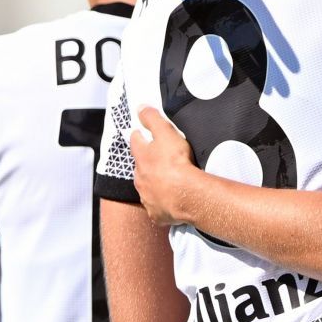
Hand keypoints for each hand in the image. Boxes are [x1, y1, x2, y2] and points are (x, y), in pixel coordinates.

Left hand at [130, 107, 200, 226]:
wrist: (186, 195)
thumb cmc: (176, 163)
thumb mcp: (165, 132)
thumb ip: (152, 118)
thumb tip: (140, 108)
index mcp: (141, 157)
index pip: (135, 141)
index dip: (140, 135)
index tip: (142, 133)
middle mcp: (139, 177)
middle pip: (141, 167)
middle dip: (147, 163)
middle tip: (160, 160)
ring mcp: (147, 196)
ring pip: (147, 187)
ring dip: (154, 184)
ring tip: (168, 182)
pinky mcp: (156, 213)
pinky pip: (157, 207)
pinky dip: (162, 203)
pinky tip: (172, 201)